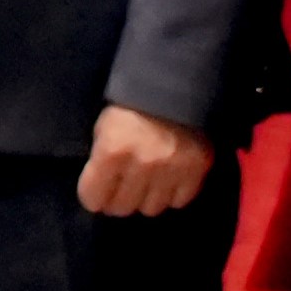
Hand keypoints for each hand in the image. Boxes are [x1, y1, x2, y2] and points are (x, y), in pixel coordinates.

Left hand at [77, 106, 214, 216]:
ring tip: (148, 182)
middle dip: (118, 198)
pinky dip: (172, 194)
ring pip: (151, 208)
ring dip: (147, 198)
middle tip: (123, 187)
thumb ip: (101, 159)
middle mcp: (142, 164)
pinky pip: (179, 201)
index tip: (98, 190)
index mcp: (112, 150)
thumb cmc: (133, 104)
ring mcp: (172, 169)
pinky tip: (169, 180)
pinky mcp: (197, 169)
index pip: (93, 198)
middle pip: (122, 207)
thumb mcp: (106, 126)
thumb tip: (102, 188)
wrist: (179, 82)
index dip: (93, 195)